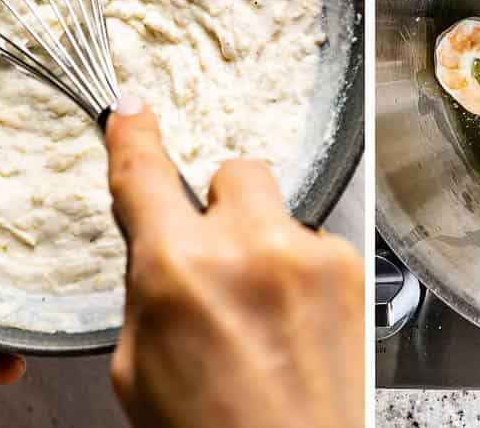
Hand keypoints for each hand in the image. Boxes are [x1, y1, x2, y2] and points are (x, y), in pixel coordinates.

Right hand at [105, 99, 362, 427]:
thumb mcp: (138, 369)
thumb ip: (149, 287)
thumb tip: (158, 238)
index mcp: (178, 272)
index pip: (143, 173)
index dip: (133, 135)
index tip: (132, 111)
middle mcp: (247, 248)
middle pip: (230, 173)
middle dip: (220, 210)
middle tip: (219, 266)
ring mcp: (305, 254)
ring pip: (275, 210)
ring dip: (264, 245)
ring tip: (265, 316)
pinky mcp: (348, 268)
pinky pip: (313, 243)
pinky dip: (301, 275)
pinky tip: (296, 327)